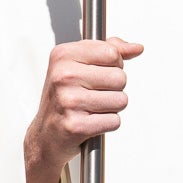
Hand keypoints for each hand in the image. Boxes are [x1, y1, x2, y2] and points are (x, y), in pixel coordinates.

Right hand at [22, 38, 140, 182]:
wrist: (45, 135)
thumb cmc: (64, 97)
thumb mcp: (79, 65)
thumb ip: (109, 51)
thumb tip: (136, 48)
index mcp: (62, 55)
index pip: (112, 53)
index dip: (113, 65)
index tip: (98, 73)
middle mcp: (63, 76)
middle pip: (119, 77)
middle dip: (114, 89)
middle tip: (94, 95)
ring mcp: (68, 101)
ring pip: (121, 100)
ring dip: (111, 108)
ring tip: (92, 109)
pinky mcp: (75, 125)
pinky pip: (114, 121)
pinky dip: (107, 124)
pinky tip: (90, 122)